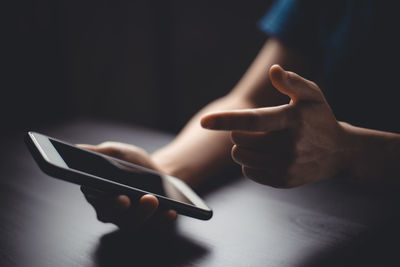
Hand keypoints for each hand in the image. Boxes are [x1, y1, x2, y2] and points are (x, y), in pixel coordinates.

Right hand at [78, 142, 176, 229]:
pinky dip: (162, 219)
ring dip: (142, 212)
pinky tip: (170, 211)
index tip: (108, 193)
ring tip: (152, 199)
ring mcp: (129, 219)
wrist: (159, 172)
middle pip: (110, 214)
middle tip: (126, 199)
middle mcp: (109, 210)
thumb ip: (100, 152)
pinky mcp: (149, 223)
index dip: (100, 198)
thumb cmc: (133, 163)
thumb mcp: (118, 152)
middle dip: (118, 208)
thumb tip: (79, 148)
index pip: (94, 197)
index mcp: (97, 192)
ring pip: (131, 222)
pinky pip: (155, 224)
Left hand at [201, 65, 348, 187]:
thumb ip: (292, 82)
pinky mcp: (282, 181)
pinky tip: (268, 156)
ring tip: (262, 141)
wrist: (339, 153)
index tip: (204, 121)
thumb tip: (274, 70)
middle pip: (239, 140)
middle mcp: (288, 145)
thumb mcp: (312, 95)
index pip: (252, 120)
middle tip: (257, 128)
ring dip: (243, 147)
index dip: (225, 120)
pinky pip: (249, 172)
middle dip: (239, 132)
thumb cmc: (319, 119)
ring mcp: (285, 166)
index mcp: (291, 119)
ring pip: (241, 157)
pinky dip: (251, 163)